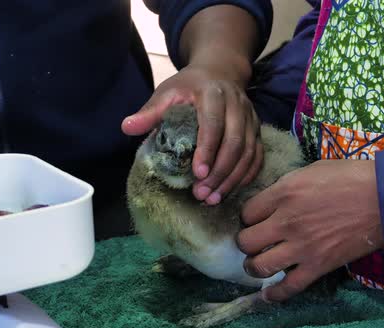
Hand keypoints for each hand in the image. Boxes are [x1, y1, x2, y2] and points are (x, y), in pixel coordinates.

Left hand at [121, 62, 260, 204]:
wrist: (219, 72)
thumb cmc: (189, 86)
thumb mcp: (167, 92)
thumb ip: (150, 112)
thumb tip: (126, 127)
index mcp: (213, 94)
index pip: (213, 123)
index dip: (207, 149)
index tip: (197, 174)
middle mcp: (237, 105)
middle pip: (234, 142)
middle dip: (220, 172)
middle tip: (202, 194)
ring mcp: (250, 118)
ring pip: (248, 152)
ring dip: (232, 178)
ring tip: (213, 198)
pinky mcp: (256, 130)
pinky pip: (257, 156)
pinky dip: (247, 175)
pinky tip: (231, 190)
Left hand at [236, 160, 383, 301]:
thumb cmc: (350, 177)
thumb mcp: (309, 170)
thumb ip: (285, 187)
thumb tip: (272, 201)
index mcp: (283, 193)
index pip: (246, 212)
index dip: (247, 217)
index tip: (254, 219)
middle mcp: (286, 221)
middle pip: (246, 240)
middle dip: (245, 241)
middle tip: (253, 241)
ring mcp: (302, 246)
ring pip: (259, 265)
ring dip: (253, 266)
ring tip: (255, 263)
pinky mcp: (319, 265)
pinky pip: (289, 286)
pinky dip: (275, 294)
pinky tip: (267, 294)